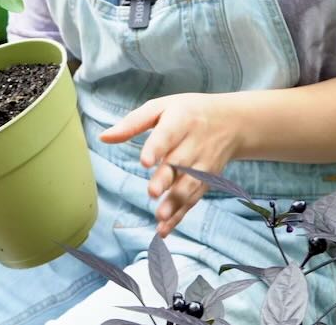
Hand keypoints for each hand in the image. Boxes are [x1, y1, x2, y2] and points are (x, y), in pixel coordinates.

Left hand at [99, 93, 240, 237]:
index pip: (167, 134)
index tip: (144, 161)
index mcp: (180, 121)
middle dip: (166, 179)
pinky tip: (164, 229)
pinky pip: (193, 199)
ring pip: (189, 185)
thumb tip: (104, 138)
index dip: (156, 148)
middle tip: (152, 192)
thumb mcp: (161, 107)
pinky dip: (180, 215)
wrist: (232, 122)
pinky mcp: (206, 181)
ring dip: (175, 202)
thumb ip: (132, 123)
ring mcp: (203, 164)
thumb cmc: (188, 112)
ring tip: (160, 216)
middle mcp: (194, 144)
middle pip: (179, 163)